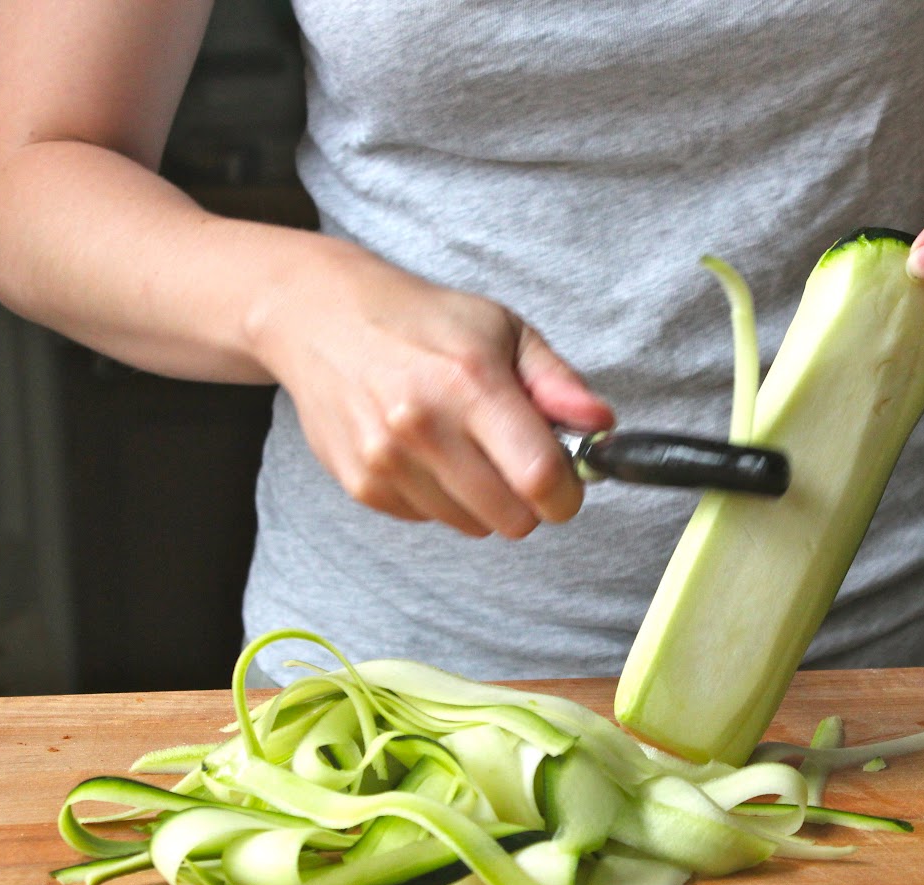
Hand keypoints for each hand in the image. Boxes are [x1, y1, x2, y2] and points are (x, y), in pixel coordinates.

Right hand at [253, 242, 613, 537]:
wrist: (322, 320)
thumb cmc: (423, 322)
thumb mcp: (503, 329)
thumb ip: (558, 382)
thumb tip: (601, 425)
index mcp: (470, 384)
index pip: (540, 478)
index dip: (567, 494)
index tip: (567, 482)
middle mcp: (423, 427)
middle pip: (511, 518)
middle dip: (527, 499)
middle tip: (515, 459)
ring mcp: (387, 461)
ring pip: (472, 525)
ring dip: (482, 499)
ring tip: (462, 445)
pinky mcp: (362, 485)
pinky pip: (430, 519)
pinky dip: (439, 497)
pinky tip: (425, 451)